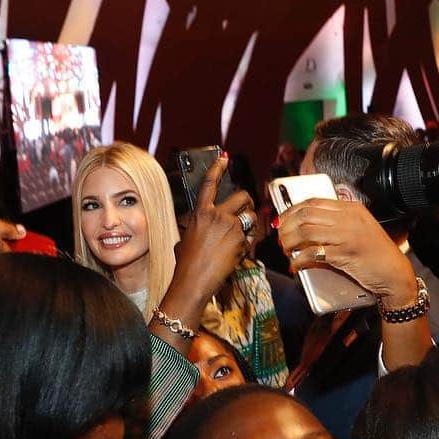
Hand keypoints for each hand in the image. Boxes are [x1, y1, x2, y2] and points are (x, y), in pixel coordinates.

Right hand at [171, 155, 253, 303]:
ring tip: (240, 236)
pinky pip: (251, 236)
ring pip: (250, 216)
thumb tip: (205, 228)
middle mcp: (216, 215)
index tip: (224, 157)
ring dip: (250, 224)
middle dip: (248, 201)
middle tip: (247, 209)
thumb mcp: (187, 238)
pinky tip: (236, 252)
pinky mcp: (240, 239)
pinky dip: (247, 243)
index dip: (218, 167)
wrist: (193, 281)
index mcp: (200, 213)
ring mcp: (230, 226)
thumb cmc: (187, 264)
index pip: (210, 183)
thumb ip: (199, 226)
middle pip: (242, 196)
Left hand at [276, 199, 416, 306]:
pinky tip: (296, 265)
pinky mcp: (345, 254)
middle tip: (280, 237)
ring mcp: (347, 235)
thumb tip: (305, 226)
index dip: (292, 210)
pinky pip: (314, 253)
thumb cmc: (376, 254)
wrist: (394, 273)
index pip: (313, 202)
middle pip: (306, 214)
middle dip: (287, 226)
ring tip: (286, 250)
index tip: (281, 220)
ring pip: (306, 232)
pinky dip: (300, 260)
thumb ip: (336, 223)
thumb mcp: (358, 229)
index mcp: (351, 208)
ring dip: (289, 242)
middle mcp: (348, 218)